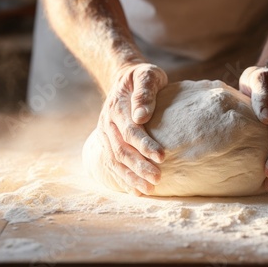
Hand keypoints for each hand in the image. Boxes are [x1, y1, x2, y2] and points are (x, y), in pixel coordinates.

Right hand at [96, 63, 167, 195]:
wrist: (124, 79)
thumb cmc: (141, 77)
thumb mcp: (146, 75)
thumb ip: (144, 92)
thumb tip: (142, 116)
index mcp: (117, 108)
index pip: (130, 131)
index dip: (145, 145)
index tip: (162, 156)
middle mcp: (108, 124)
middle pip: (121, 150)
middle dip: (139, 166)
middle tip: (157, 178)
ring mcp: (105, 135)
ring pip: (115, 161)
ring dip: (131, 177)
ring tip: (149, 190)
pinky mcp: (108, 143)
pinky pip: (113, 164)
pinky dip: (124, 179)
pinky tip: (136, 191)